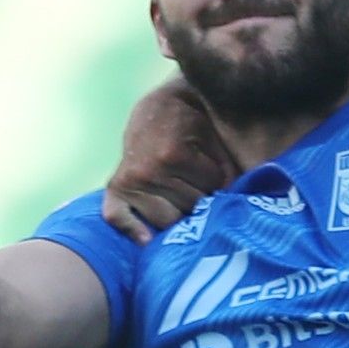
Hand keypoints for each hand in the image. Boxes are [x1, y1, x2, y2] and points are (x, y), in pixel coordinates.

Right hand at [102, 79, 235, 244]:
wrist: (158, 108)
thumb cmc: (193, 123)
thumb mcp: (215, 138)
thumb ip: (227, 170)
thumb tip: (232, 203)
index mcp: (174, 154)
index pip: (212, 186)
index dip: (216, 177)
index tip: (211, 166)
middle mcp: (148, 171)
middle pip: (190, 206)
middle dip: (200, 196)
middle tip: (195, 180)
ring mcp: (130, 181)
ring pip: (167, 220)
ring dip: (178, 210)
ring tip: (179, 191)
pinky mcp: (116, 188)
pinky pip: (119, 218)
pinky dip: (132, 229)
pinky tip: (146, 239)